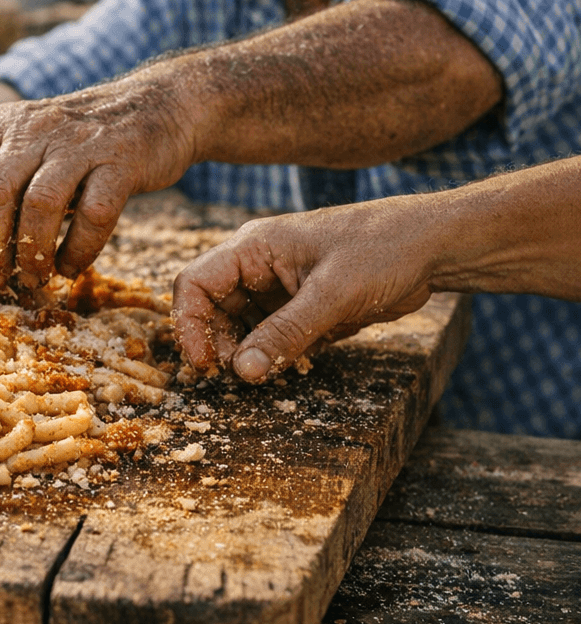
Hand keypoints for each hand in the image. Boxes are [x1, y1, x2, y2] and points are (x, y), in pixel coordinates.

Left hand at [0, 74, 193, 289]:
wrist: (155, 105)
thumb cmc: (77, 143)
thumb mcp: (26, 147)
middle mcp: (33, 129)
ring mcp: (78, 143)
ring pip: (40, 204)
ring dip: (32, 253)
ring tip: (32, 278)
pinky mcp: (121, 161)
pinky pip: (94, 213)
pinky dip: (79, 249)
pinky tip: (71, 267)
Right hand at [170, 202, 435, 381]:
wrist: (433, 246)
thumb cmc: (382, 250)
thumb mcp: (332, 294)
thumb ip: (285, 333)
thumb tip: (242, 372)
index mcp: (253, 247)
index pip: (196, 283)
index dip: (190, 325)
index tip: (204, 364)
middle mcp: (258, 266)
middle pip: (214, 309)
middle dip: (221, 345)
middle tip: (240, 377)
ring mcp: (280, 286)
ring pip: (242, 326)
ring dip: (249, 353)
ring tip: (269, 374)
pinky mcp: (302, 306)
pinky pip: (273, 335)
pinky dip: (277, 354)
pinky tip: (296, 364)